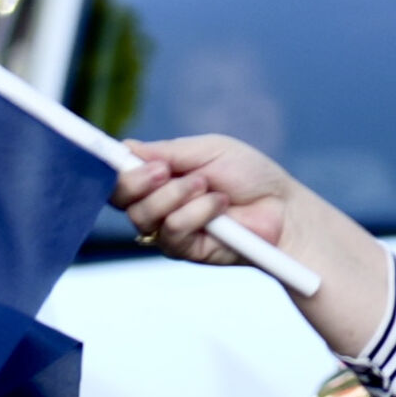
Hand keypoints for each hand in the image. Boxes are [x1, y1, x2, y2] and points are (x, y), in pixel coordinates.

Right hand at [116, 134, 391, 357]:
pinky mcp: (184, 250)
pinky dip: (196, 213)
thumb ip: (166, 151)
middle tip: (164, 171)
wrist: (284, 208)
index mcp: (160, 176)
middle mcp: (158, 202)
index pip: (120, 174)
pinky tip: (220, 206)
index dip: (111, 166)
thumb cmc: (250, 175)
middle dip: (137, 180)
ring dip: (175, 195)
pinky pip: (172, 231)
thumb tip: (125, 146)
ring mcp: (168, 228)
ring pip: (142, 214)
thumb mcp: (209, 151)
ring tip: (207, 185)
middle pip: (119, 197)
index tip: (118, 156)